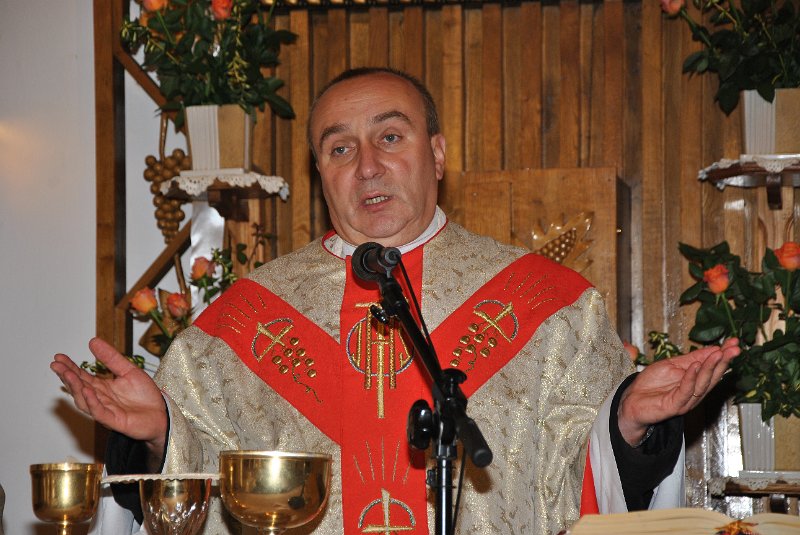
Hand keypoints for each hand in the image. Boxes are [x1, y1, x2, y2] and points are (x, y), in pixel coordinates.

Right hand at [51, 337, 167, 460]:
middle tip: (56, 365)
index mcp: (102, 387)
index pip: (82, 376)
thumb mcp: (129, 370)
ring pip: (85, 400)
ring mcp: (106, 410)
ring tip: (68, 375)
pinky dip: (92, 402)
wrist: (161, 414)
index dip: (70, 367)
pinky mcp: (115, 420)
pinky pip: (99, 412)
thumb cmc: (145, 396)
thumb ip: (111, 358)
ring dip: (75, 388)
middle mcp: (100, 399)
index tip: (58, 357)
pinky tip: (87, 391)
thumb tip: (93, 341)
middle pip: (79, 387)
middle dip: (67, 376)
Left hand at [617, 338, 739, 445]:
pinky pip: (685, 391)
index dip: (724, 355)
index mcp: (695, 382)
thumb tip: (713, 347)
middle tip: (734, 348)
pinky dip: (691, 378)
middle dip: (724, 361)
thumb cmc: (650, 384)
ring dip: (711, 368)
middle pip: (713, 376)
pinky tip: (695, 366)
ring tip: (718, 354)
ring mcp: (685, 400)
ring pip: (702, 384)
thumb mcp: (672, 365)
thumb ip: (691, 358)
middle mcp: (694, 392)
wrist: (632, 401)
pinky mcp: (674, 405)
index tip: (735, 342)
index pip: (713, 367)